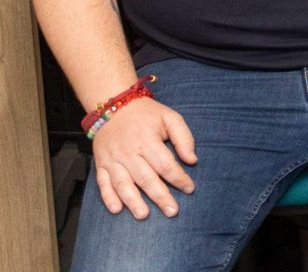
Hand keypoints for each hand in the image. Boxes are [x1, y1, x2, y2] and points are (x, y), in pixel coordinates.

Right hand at [91, 96, 197, 218]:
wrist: (114, 106)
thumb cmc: (147, 114)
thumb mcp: (170, 118)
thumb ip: (184, 138)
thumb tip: (192, 160)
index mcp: (147, 140)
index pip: (165, 164)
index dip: (178, 178)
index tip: (189, 189)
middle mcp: (128, 152)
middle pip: (145, 178)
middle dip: (160, 196)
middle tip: (172, 211)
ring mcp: (112, 159)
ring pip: (123, 184)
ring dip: (133, 201)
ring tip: (144, 215)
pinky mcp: (100, 164)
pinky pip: (102, 183)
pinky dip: (108, 197)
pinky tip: (116, 210)